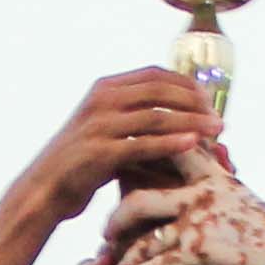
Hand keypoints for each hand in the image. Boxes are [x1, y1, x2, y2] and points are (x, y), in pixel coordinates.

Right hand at [23, 69, 221, 216]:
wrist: (44, 189)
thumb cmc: (81, 163)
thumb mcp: (104, 128)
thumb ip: (133, 115)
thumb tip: (177, 115)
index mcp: (105, 89)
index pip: (154, 75)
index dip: (186, 83)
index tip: (209, 98)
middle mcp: (102, 101)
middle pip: (160, 92)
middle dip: (195, 103)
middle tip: (219, 118)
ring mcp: (100, 126)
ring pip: (157, 117)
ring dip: (192, 122)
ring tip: (218, 131)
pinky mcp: (101, 153)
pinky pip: (144, 144)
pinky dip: (171, 143)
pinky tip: (194, 145)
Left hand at [105, 167, 264, 264]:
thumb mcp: (251, 203)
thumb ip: (224, 192)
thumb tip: (217, 180)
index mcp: (215, 180)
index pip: (172, 155)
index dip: (144, 156)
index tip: (123, 163)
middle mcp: (201, 198)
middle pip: (141, 197)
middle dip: (118, 214)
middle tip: (109, 225)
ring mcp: (196, 227)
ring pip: (140, 234)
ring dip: (119, 248)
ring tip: (108, 257)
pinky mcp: (196, 258)